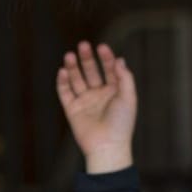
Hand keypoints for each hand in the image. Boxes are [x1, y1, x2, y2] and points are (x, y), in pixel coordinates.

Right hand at [56, 40, 136, 172]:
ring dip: (73, 67)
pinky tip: (62, 71)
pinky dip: (62, 81)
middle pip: (91, 71)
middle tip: (83, 45)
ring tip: (69, 55)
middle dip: (87, 58)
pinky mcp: (72, 109)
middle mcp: (99, 94)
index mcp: (114, 91)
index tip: (102, 47)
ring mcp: (85, 101)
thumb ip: (125, 77)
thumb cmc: (121, 123)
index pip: (109, 69)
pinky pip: (65, 92)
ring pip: (76, 79)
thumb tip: (119, 59)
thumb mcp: (128, 97)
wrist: (107, 146)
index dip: (106, 57)